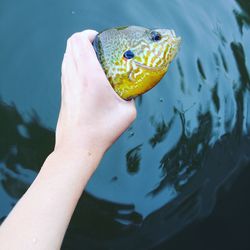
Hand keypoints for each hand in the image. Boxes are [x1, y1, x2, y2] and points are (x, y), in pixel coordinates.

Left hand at [55, 30, 136, 155]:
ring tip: (93, 61)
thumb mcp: (127, 113)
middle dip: (84, 40)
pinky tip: (86, 77)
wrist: (78, 146)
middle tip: (99, 48)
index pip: (79, 40)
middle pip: (70, 44)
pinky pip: (66, 69)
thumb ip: (131, 97)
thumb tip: (130, 93)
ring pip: (66, 56)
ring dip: (78, 53)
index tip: (100, 39)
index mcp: (89, 75)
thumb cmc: (102, 130)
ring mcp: (66, 84)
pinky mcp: (64, 94)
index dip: (89, 34)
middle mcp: (74, 76)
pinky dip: (74, 65)